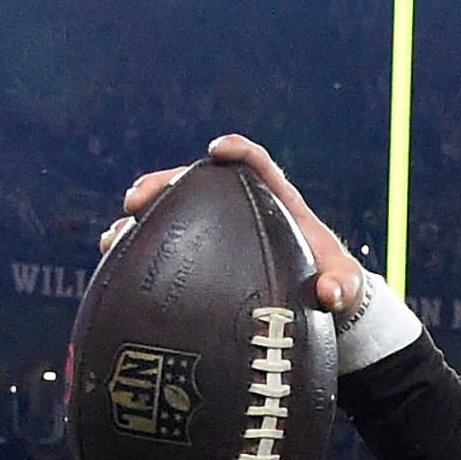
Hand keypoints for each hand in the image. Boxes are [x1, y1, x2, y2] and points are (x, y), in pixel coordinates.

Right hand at [105, 137, 364, 313]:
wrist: (317, 308)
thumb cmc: (334, 289)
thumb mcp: (345, 288)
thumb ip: (344, 287)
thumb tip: (330, 293)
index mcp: (282, 205)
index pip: (259, 166)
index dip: (239, 151)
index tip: (217, 150)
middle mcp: (243, 211)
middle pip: (199, 184)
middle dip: (165, 182)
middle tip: (138, 196)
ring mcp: (219, 232)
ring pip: (174, 212)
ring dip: (143, 216)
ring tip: (116, 231)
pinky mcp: (203, 255)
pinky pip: (166, 243)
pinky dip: (139, 245)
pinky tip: (114, 255)